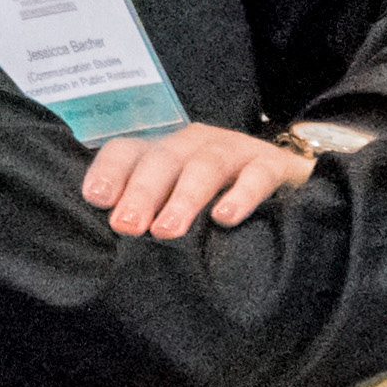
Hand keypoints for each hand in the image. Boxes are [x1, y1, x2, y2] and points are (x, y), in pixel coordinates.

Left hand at [78, 122, 307, 241]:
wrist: (290, 183)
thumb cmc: (218, 200)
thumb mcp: (178, 202)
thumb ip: (149, 213)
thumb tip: (111, 242)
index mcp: (164, 151)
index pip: (128, 150)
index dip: (110, 171)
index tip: (97, 199)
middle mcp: (194, 144)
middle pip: (162, 159)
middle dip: (142, 192)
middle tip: (127, 226)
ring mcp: (235, 150)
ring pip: (204, 165)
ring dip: (184, 197)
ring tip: (167, 231)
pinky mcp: (273, 164)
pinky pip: (256, 175)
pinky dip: (241, 194)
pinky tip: (225, 218)